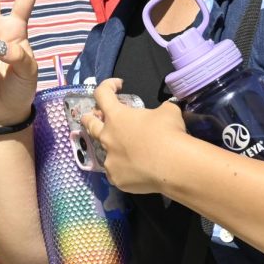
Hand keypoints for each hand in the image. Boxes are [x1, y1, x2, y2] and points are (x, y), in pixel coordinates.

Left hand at [81, 78, 189, 194]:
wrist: (174, 166)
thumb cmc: (169, 133)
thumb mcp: (168, 112)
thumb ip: (159, 110)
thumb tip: (164, 111)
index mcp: (117, 116)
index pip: (102, 94)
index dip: (108, 85)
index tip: (118, 85)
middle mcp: (107, 136)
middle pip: (89, 123)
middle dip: (91, 117)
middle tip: (97, 117)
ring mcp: (109, 159)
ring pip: (104, 151)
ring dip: (113, 147)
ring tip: (128, 151)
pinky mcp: (115, 178)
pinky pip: (116, 172)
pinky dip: (124, 169)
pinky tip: (136, 171)